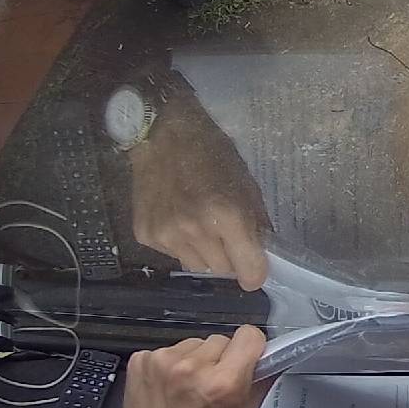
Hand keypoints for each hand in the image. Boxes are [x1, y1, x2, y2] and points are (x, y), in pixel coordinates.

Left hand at [116, 328, 271, 407]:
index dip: (251, 347)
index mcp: (223, 384)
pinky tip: (170, 389)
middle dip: (222, 359)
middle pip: (221, 339)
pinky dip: (173, 365)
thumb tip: (269, 361)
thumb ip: (258, 386)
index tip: (247, 357)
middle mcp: (193, 368)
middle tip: (214, 386)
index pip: (249, 335)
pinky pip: (170, 350)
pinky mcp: (143, 361)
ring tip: (189, 390)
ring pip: (195, 344)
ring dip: (196, 361)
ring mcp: (164, 362)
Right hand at [129, 97, 268, 288]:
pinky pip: (172, 255)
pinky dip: (179, 244)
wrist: (161, 133)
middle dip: (230, 258)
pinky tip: (177, 218)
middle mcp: (195, 231)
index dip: (255, 273)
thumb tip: (263, 254)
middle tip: (226, 235)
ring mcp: (166, 235)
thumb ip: (256, 222)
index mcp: (226, 215)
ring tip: (200, 224)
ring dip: (204, 253)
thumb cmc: (211, 153)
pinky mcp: (145, 235)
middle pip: (222, 270)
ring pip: (197, 266)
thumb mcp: (246, 182)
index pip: (247, 270)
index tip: (255, 271)